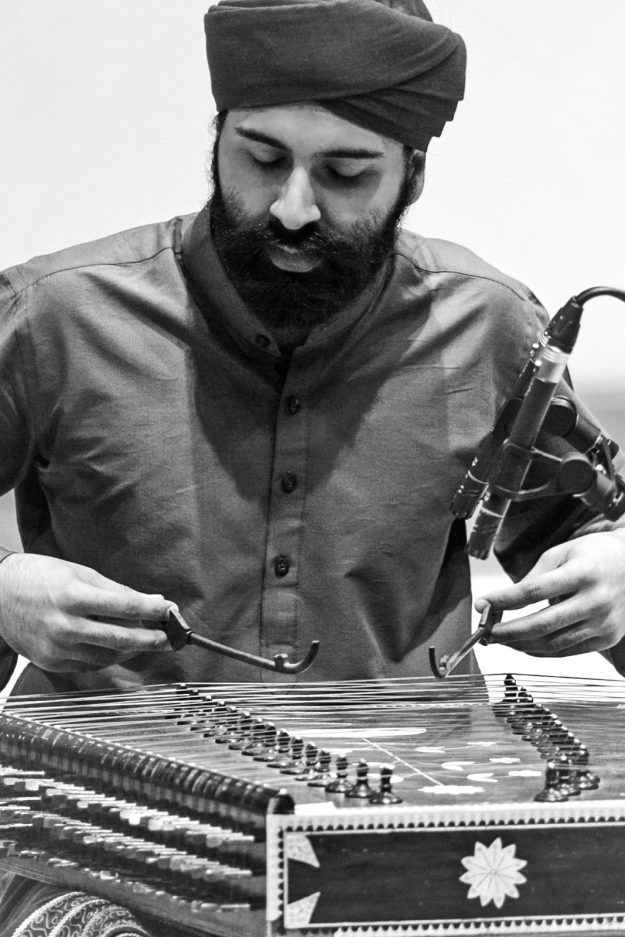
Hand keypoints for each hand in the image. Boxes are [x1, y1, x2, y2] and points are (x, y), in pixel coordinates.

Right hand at [0, 553, 173, 671]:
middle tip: (171, 638)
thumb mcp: (79, 573)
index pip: (125, 607)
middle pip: (121, 639)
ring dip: (132, 650)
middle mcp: (65, 626)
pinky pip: (90, 665)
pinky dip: (108, 657)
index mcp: (73, 597)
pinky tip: (116, 647)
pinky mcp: (51, 663)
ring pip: (108, 657)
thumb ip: (116, 590)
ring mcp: (57, 648)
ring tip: (145, 640)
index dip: (153, 610)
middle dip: (152, 639)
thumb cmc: (40, 577)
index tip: (171, 611)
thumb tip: (151, 601)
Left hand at [475, 529, 624, 656]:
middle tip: (486, 633)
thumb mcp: (562, 553)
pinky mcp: (607, 638)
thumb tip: (503, 601)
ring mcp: (604, 623)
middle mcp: (596, 600)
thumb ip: (534, 577)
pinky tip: (525, 646)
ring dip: (521, 645)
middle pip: (543, 624)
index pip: (534, 591)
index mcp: (583, 572)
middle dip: (508, 632)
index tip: (483, 604)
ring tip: (501, 640)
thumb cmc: (594, 555)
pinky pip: (568, 651)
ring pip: (554, 643)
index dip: (504, 600)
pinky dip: (542, 652)